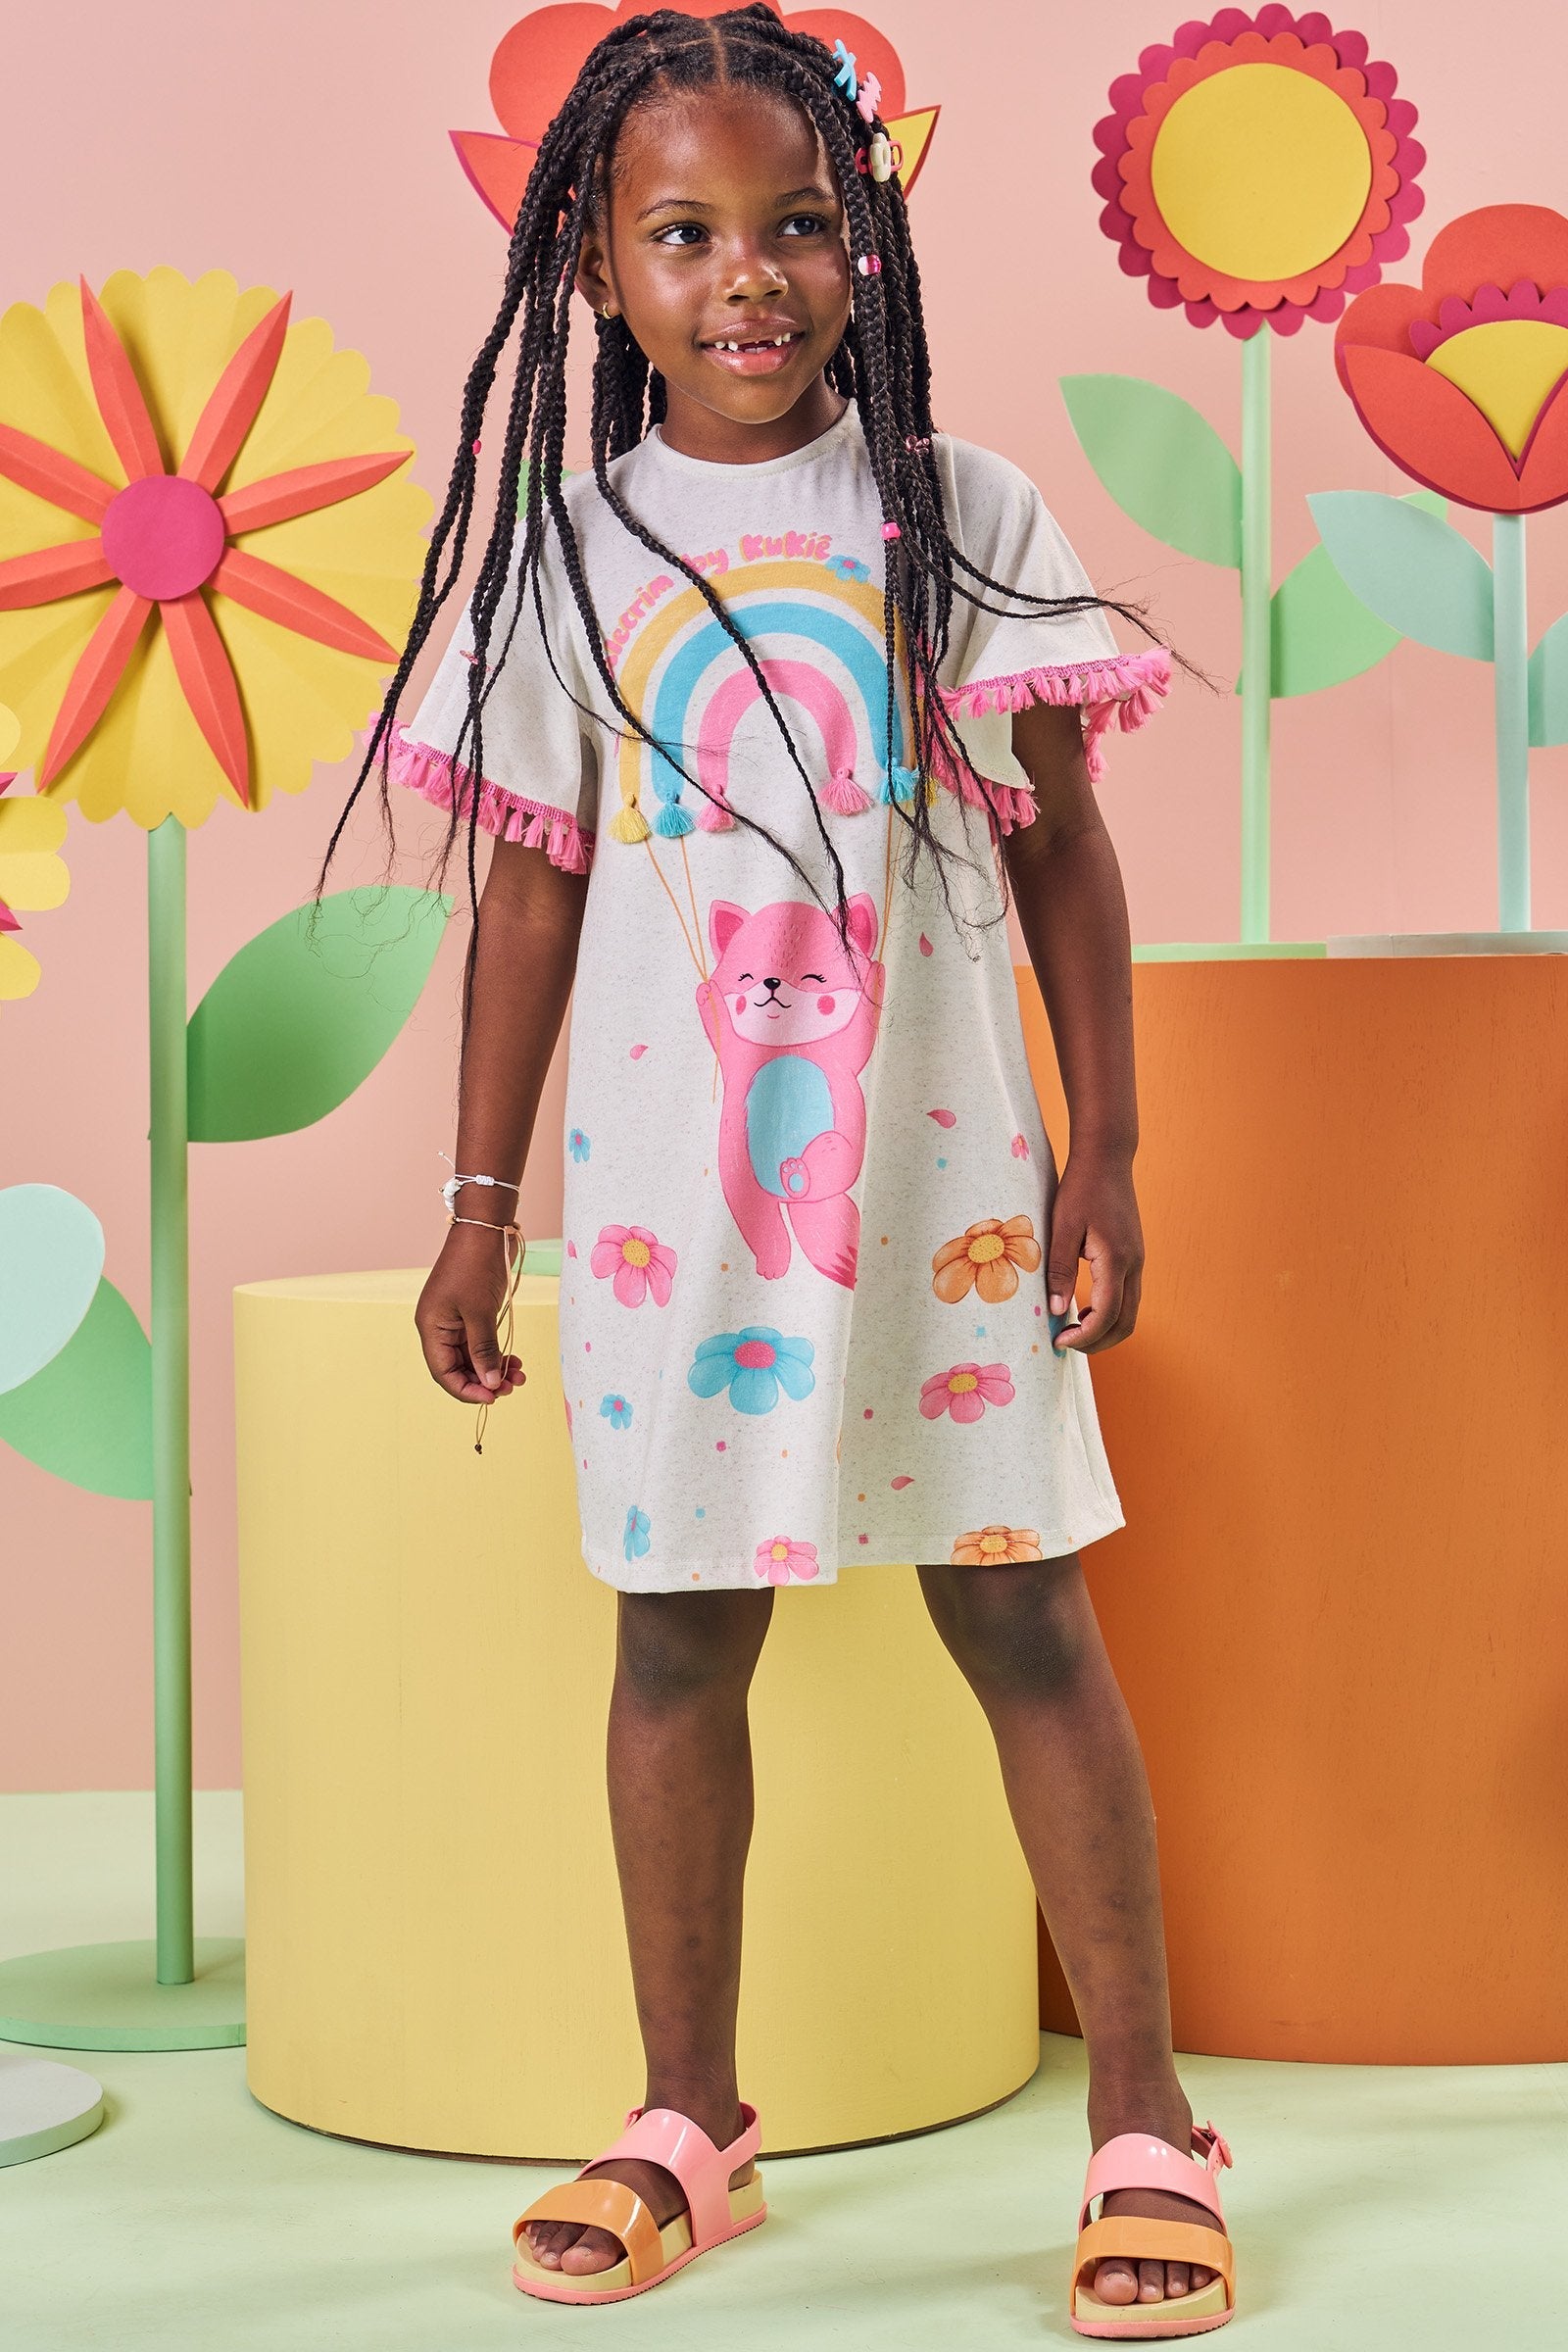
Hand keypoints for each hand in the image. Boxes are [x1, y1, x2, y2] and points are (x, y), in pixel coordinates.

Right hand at [415, 1223, 526, 1403]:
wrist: (486, 1229)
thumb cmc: (475, 1265)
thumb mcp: (480, 1311)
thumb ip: (484, 1349)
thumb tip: (491, 1383)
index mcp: (431, 1327)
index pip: (444, 1372)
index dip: (467, 1390)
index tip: (494, 1397)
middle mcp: (440, 1327)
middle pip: (458, 1368)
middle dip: (485, 1380)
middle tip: (513, 1387)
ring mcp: (455, 1321)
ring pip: (472, 1358)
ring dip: (494, 1368)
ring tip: (519, 1375)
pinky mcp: (471, 1314)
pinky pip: (481, 1343)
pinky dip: (497, 1353)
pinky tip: (514, 1360)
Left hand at [1047, 1149, 1142, 1354]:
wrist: (1107, 1159)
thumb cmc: (1081, 1189)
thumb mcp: (1062, 1227)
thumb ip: (1060, 1270)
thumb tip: (1057, 1311)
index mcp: (1116, 1260)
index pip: (1106, 1316)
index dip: (1084, 1337)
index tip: (1058, 1342)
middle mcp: (1134, 1265)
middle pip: (1126, 1323)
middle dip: (1097, 1342)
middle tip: (1065, 1343)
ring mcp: (1138, 1262)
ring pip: (1130, 1313)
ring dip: (1104, 1329)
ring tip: (1072, 1328)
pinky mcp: (1134, 1257)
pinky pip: (1128, 1297)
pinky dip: (1109, 1313)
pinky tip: (1083, 1308)